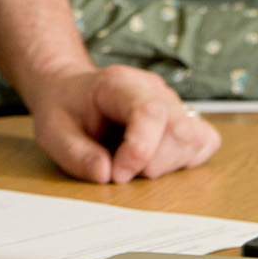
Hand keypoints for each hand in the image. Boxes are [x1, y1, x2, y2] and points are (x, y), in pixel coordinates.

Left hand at [26, 63, 220, 183]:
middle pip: (180, 129)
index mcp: (121, 83)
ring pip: (197, 139)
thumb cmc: (65, 108)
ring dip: (168, 165)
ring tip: (136, 164)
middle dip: (154, 164)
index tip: (117, 174)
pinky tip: (155, 161)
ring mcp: (173, 103)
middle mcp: (154, 89)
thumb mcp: (52, 130)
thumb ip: (74, 153)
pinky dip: (185, 161)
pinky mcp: (183, 119)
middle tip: (122, 170)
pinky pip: (205, 142)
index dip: (140, 150)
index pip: (150, 112)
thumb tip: (106, 175)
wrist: (71, 90)